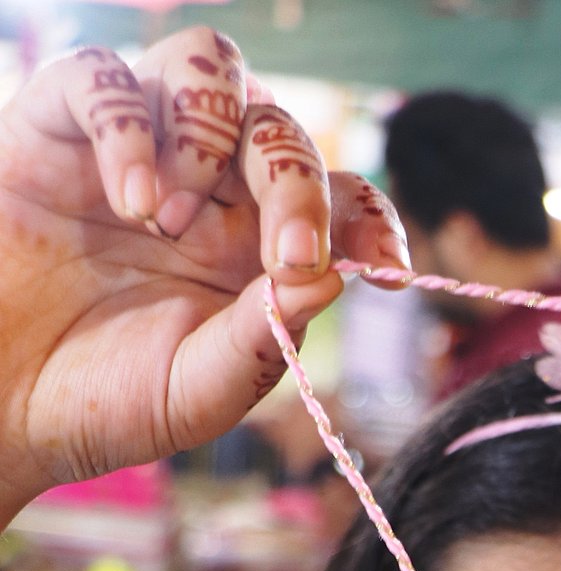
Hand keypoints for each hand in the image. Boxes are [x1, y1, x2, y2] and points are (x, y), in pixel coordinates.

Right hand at [0, 27, 408, 523]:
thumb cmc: (101, 403)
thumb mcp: (197, 393)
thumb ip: (261, 340)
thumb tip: (332, 278)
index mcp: (255, 249)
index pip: (339, 200)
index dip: (372, 221)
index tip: (390, 270)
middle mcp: (209, 189)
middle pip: (281, 129)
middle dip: (298, 184)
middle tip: (285, 252)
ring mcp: (138, 149)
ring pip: (209, 66)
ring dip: (212, 135)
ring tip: (168, 221)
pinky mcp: (59, 125)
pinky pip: (107, 78)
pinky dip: (129, 126)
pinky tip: (128, 200)